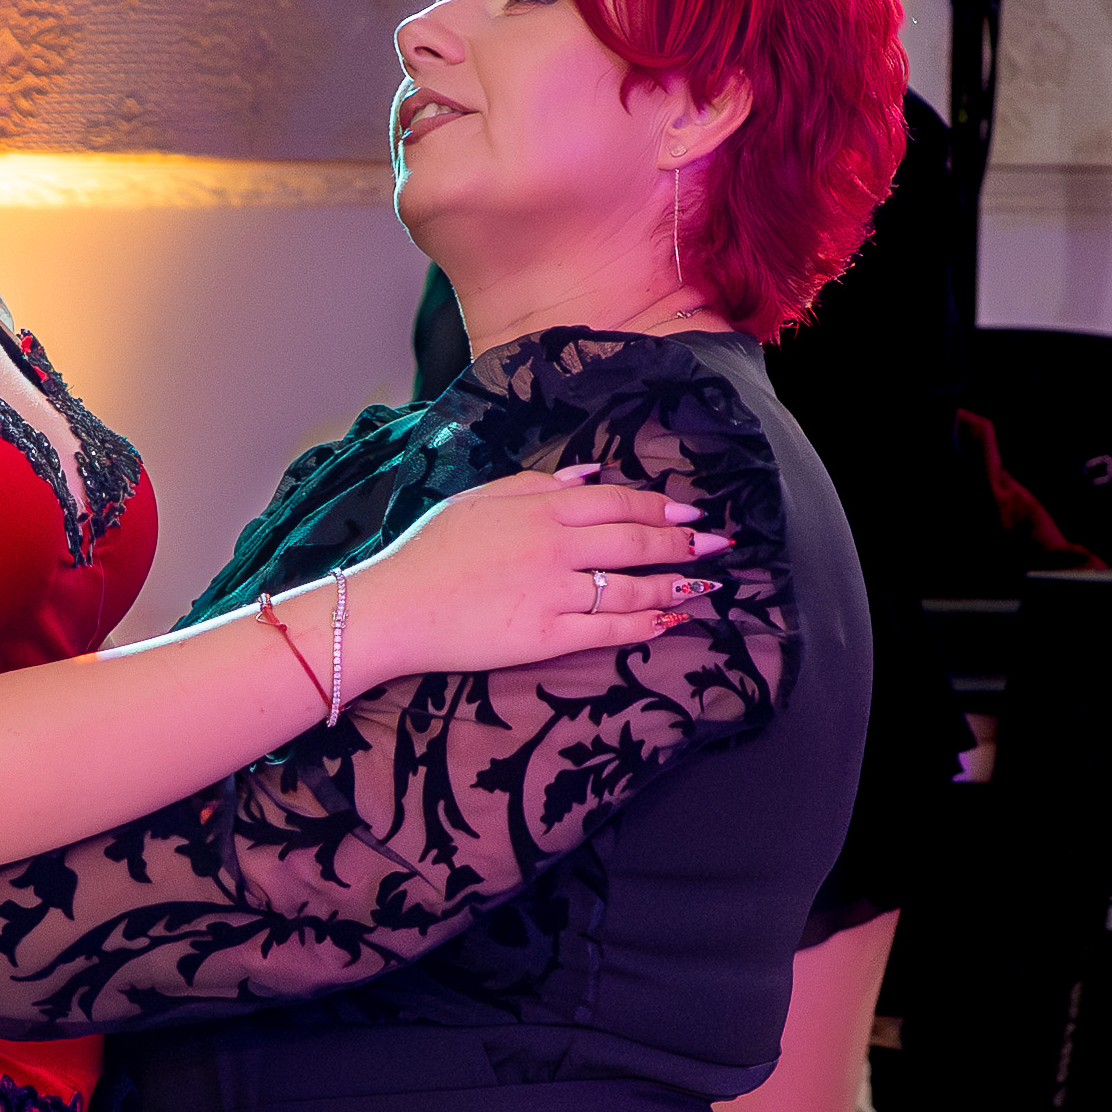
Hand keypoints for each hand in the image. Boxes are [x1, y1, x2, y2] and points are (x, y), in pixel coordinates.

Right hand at [327, 466, 725, 686]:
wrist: (394, 607)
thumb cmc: (429, 551)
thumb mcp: (480, 499)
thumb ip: (537, 484)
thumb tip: (590, 475)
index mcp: (539, 507)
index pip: (617, 502)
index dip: (660, 507)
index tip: (690, 512)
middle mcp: (554, 545)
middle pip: (635, 541)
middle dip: (683, 543)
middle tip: (717, 547)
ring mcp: (553, 592)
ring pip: (630, 586)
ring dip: (674, 585)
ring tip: (703, 587)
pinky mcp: (546, 636)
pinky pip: (609, 630)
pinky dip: (644, 625)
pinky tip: (668, 621)